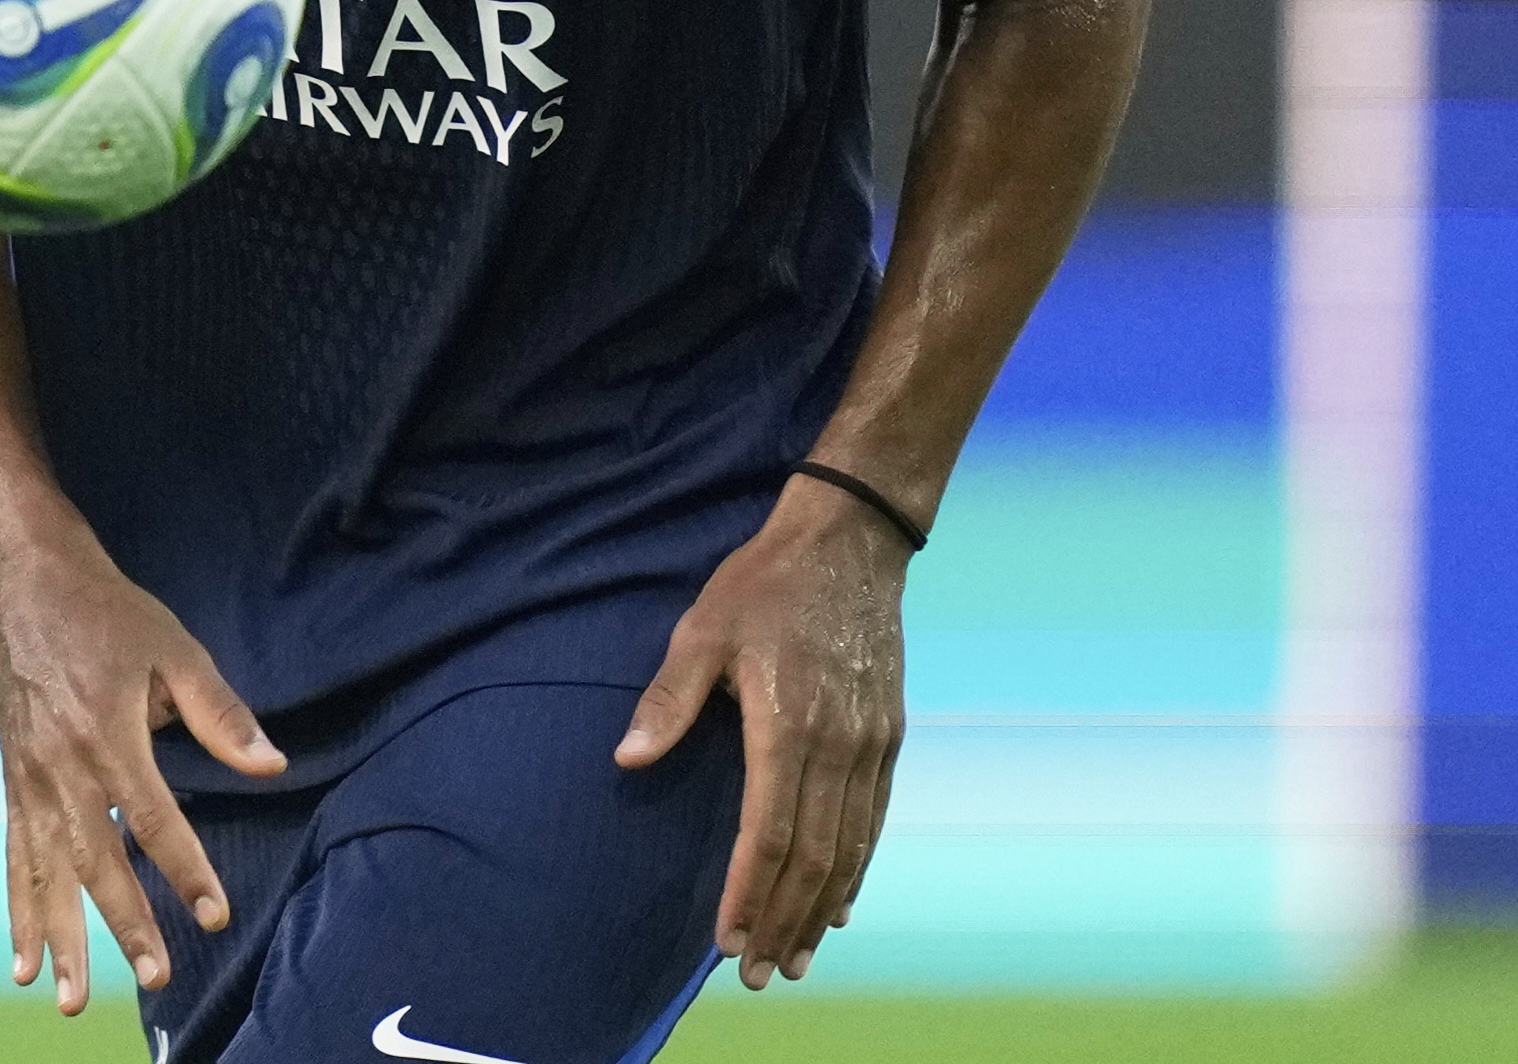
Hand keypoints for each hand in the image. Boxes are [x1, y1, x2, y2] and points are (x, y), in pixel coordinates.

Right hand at [0, 532, 283, 1017]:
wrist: (22, 582)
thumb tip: (271, 764)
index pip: (154, 818)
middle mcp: (62, 765)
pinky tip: (24, 962)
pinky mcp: (13, 782)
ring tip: (72, 1000)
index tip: (215, 913)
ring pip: (49, 873)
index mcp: (107, 731)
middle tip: (155, 976)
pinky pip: (16, 858)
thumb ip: (220, 712)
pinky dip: (19, 913)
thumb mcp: (173, 646)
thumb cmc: (106, 612)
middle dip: (125, 923)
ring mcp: (31, 779)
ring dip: (63, 939)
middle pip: (97, 860)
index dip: (187, 869)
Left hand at [617, 475, 911, 986]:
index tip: (728, 940)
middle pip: (812, 858)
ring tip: (798, 957)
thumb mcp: (703, 629)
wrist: (851, 543)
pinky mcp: (888, 737)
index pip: (767, 834)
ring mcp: (870, 746)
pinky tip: (840, 904)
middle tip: (761, 974)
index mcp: (786, 726)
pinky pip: (873, 820)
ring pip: (848, 849)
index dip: (748, 893)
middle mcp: (838, 747)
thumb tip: (629, 759)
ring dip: (821, 910)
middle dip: (783, 921)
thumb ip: (669, 700)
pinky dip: (856, 869)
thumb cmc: (765, 584)